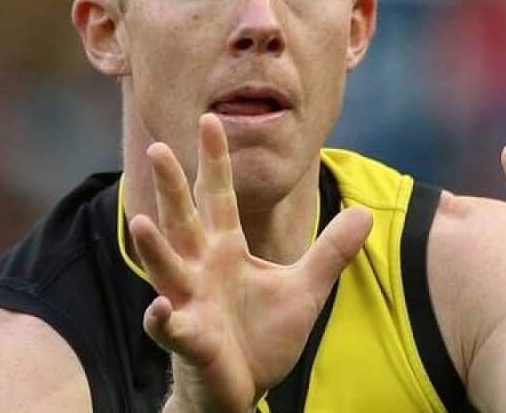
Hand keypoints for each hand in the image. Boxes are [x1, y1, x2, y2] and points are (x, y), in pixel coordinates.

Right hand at [130, 114, 373, 412]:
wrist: (242, 389)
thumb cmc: (262, 336)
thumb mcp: (305, 288)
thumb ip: (331, 251)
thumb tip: (366, 212)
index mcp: (225, 251)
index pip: (217, 197)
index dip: (214, 160)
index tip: (210, 119)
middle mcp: (200, 270)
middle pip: (183, 221)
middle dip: (171, 187)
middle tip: (158, 148)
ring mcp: (190, 304)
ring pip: (166, 270)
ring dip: (152, 248)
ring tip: (139, 223)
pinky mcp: (190, 341)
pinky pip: (172, 329)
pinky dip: (164, 320)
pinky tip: (160, 310)